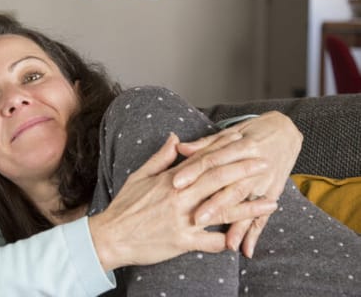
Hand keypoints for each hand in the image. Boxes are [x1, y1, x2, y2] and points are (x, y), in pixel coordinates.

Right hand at [88, 133, 276, 270]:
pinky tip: (243, 241)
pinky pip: (209, 243)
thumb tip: (176, 138)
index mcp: (170, 180)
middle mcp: (179, 197)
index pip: (202, 159)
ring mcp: (182, 219)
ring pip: (221, 211)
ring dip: (248, 206)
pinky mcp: (181, 241)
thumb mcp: (139, 176)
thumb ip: (161, 158)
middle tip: (265, 163)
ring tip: (270, 203)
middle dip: (243, 170)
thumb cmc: (124, 206)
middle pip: (217, 180)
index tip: (242, 140)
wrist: (109, 235)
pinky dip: (226, 242)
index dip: (223, 149)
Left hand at [173, 111, 302, 256]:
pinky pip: (263, 217)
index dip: (193, 171)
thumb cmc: (251, 132)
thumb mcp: (229, 133)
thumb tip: (181, 148)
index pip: (211, 160)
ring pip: (247, 204)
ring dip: (237, 224)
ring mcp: (265, 181)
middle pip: (230, 185)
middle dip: (214, 203)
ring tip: (226, 243)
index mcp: (239, 146)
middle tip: (196, 218)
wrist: (286, 131)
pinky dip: (255, 234)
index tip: (175, 183)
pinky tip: (246, 250)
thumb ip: (205, 144)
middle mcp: (254, 164)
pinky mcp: (272, 193)